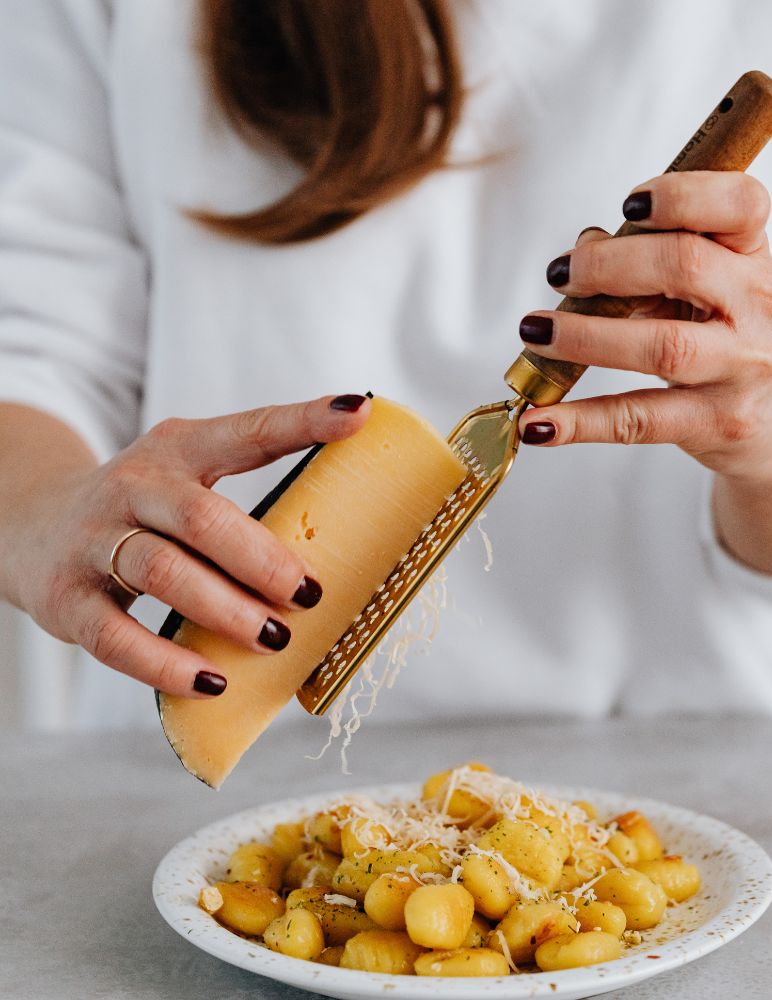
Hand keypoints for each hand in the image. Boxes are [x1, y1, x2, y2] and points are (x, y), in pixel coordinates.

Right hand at [9, 395, 369, 696]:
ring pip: (163, 572)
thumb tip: (344, 542)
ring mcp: (94, 541)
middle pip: (201, 517)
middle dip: (260, 558)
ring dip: (225, 610)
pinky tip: (211, 680)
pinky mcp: (67, 599)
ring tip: (274, 639)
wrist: (31, 524)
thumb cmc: (142, 509)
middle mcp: (134, 486)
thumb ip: (247, 500)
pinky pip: (117, 638)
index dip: (303, 420)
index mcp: (178, 450)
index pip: (247, 431)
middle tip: (308, 594)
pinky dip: (166, 664)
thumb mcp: (185, 480)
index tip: (356, 412)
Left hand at [517, 171, 771, 483]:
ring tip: (534, 332)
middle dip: (608, 265)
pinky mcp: (717, 423)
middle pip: (685, 267)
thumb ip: (644, 256)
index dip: (683, 196)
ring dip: (585, 338)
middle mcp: (756, 306)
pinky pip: (638, 420)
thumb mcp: (700, 283)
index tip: (628, 205)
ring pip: (662, 348)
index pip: (741, 204)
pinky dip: (579, 422)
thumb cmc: (719, 330)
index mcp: (751, 254)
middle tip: (560, 274)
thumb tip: (582, 248)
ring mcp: (742, 369)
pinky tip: (537, 424)